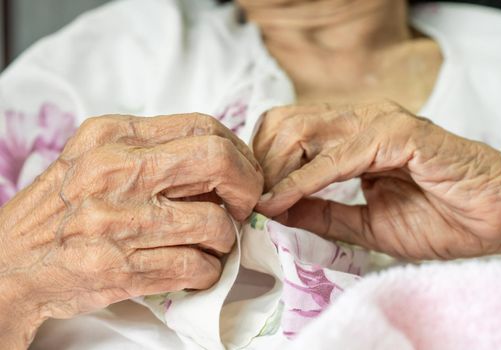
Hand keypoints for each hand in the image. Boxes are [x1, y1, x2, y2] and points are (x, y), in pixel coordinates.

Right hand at [0, 113, 262, 348]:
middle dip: (247, 187)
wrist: (8, 265)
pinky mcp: (121, 268)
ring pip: (215, 222)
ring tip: (211, 242)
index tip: (242, 172)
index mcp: (113, 137)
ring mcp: (118, 222)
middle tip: (242, 205)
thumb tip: (223, 158)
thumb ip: (154, 151)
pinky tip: (195, 266)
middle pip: (219, 161)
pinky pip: (196, 266)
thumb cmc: (61, 209)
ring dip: (226, 238)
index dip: (238, 152)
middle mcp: (115, 173)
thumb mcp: (97, 158)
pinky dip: (208, 269)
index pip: (204, 126)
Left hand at [254, 101, 500, 259]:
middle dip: (262, 165)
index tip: (247, 197)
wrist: (489, 224)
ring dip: (277, 170)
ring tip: (266, 203)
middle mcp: (361, 119)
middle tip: (253, 201)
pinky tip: (283, 200)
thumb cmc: (434, 218)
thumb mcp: (361, 221)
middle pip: (285, 123)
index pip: (285, 129)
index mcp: (350, 133)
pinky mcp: (400, 134)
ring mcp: (380, 121)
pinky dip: (304, 180)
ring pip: (303, 131)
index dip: (261, 162)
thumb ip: (320, 210)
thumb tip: (274, 207)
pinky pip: (337, 155)